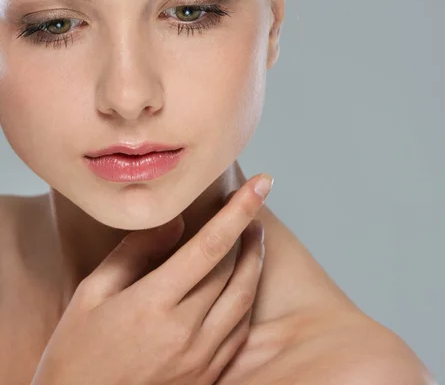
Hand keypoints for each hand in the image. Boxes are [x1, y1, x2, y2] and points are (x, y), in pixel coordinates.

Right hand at [30, 173, 272, 384]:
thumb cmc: (77, 352)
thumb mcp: (92, 295)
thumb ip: (136, 253)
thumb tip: (177, 221)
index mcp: (152, 306)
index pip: (210, 246)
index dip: (239, 210)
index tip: (261, 184)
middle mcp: (184, 333)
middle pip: (232, 270)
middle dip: (247, 230)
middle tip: (250, 205)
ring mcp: (200, 360)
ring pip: (244, 299)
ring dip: (255, 261)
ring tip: (254, 235)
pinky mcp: (207, 377)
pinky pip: (240, 331)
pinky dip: (247, 298)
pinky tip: (243, 280)